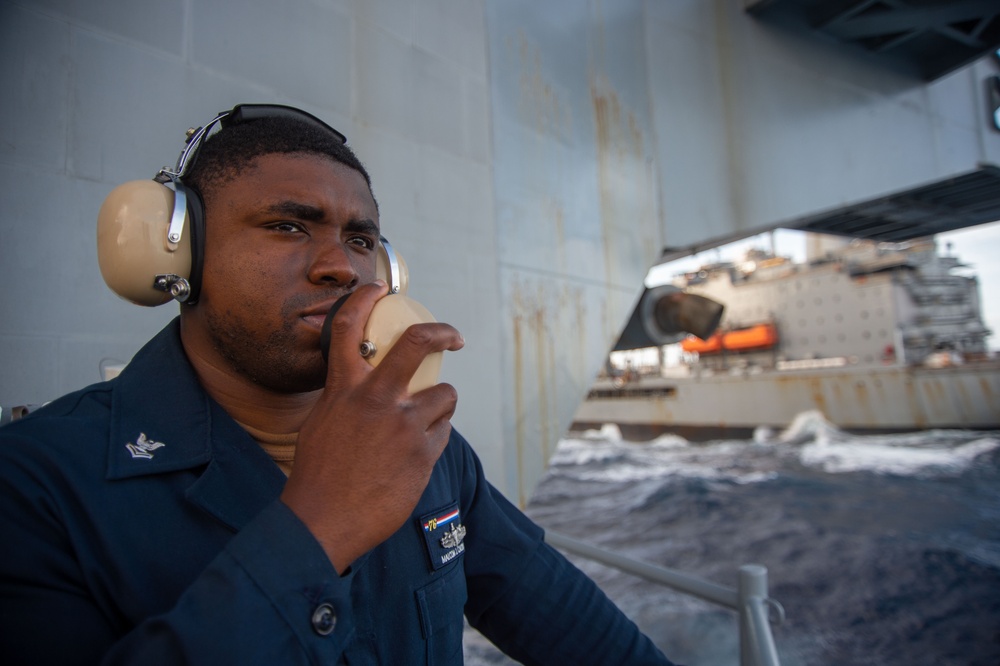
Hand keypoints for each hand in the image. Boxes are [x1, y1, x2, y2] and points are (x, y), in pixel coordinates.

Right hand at [280, 281, 463, 573]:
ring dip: (440, 406)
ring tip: (425, 423)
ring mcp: (404, 425)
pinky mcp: (423, 453)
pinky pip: (443, 432)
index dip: (364, 298)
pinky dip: (434, 439)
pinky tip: (414, 456)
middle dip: (443, 332)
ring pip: (445, 395)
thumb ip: (346, 399)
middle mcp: (376, 399)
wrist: (323, 521)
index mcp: (344, 388)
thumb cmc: (317, 476)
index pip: (350, 326)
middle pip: (418, 342)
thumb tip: (363, 386)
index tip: (378, 289)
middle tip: (453, 337)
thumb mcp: (322, 423)